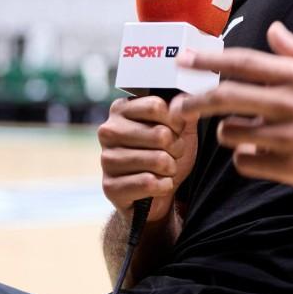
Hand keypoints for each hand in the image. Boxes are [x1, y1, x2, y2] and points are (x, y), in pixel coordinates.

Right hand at [98, 94, 197, 223]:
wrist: (157, 194)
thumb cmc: (165, 154)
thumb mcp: (179, 129)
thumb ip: (183, 111)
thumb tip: (185, 99)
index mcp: (121, 110)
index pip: (156, 106)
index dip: (175, 121)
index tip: (176, 131)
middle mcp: (108, 131)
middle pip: (160, 134)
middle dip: (177, 148)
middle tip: (173, 154)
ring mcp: (106, 159)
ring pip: (157, 160)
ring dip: (171, 169)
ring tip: (165, 170)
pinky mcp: (110, 187)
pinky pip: (149, 183)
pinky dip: (163, 186)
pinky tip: (159, 185)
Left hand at [175, 20, 292, 195]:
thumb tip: (273, 28)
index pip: (244, 63)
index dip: (209, 59)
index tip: (183, 59)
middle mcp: (292, 104)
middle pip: (227, 97)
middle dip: (195, 100)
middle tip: (177, 106)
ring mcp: (290, 138)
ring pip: (233, 133)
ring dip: (228, 132)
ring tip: (244, 131)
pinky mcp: (291, 168)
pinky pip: (247, 162)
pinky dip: (246, 157)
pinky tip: (259, 152)